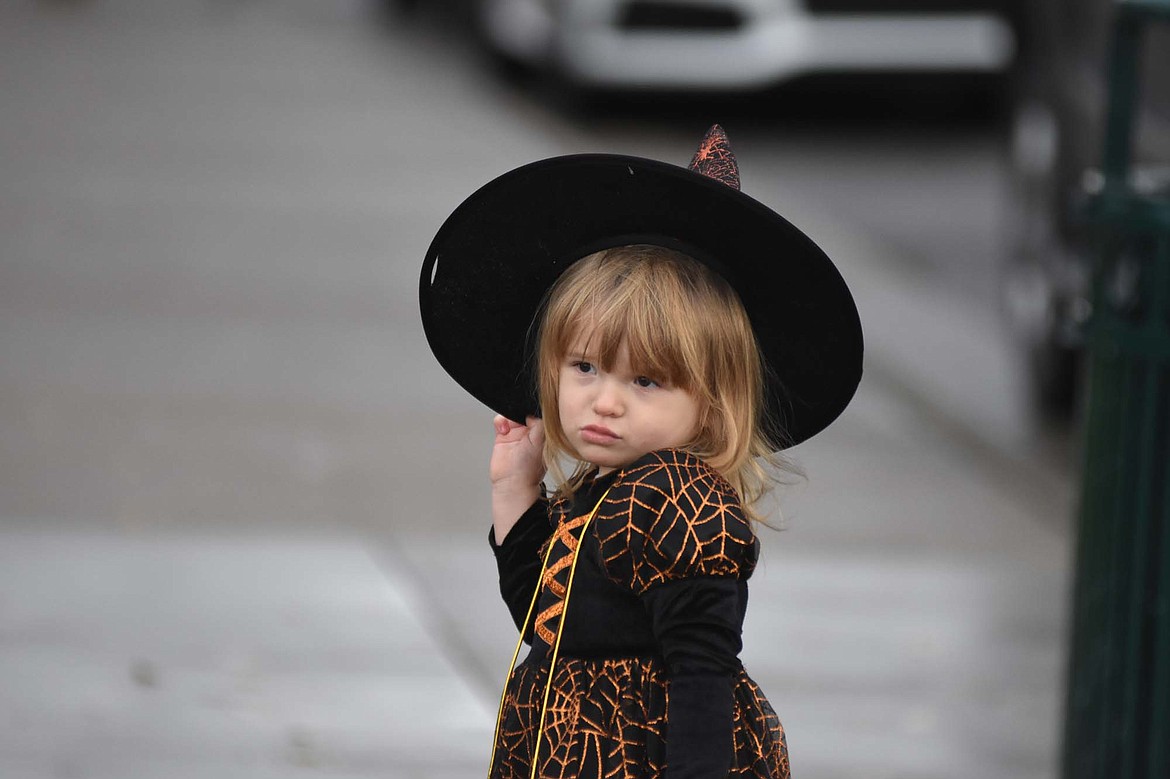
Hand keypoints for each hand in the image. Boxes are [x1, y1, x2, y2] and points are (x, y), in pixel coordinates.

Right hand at [490, 416, 545, 543]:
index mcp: (543, 432)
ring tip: (509, 425)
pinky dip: (500, 421)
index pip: (539, 412)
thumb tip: (534, 409)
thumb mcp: (540, 441)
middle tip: (519, 417)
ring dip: (508, 415)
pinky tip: (502, 429)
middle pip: (524, 410)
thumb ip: (539, 422)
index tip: (530, 407)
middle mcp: (530, 431)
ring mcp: (516, 433)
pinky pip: (500, 421)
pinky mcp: (502, 435)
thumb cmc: (529, 469)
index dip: (534, 408)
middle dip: (520, 409)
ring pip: (511, 413)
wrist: (512, 483)